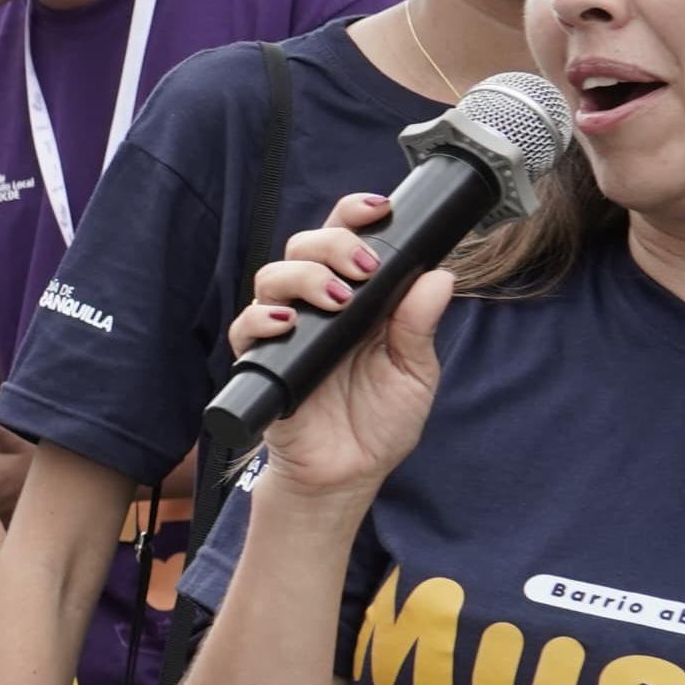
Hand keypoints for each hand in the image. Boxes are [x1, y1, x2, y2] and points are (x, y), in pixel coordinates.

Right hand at [232, 191, 450, 499]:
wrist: (347, 475)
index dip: (356, 216)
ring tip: (335, 300)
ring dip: (302, 277)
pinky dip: (261, 319)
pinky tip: (287, 324)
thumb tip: (439, 276)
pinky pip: (244, 328)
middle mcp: (316, 308)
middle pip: (304, 247)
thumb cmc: (379, 423)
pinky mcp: (261, 362)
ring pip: (272, 277)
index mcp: (358, 301)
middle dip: (331, 244)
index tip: (379, 209)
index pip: (347, 241)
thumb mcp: (415, 373)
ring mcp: (286, 333)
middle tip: (362, 268)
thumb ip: (420, 326)